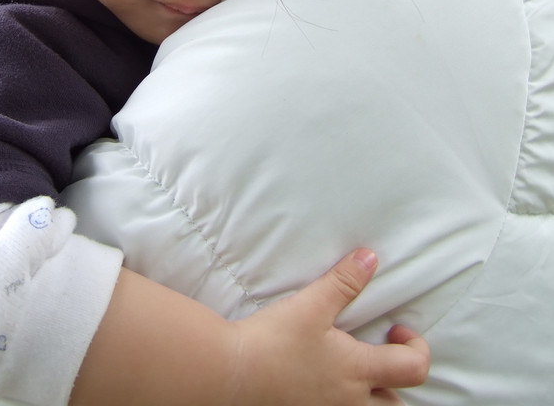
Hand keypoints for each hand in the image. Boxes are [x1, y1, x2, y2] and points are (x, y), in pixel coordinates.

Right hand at [72, 251, 428, 405]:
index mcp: (359, 370)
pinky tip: (325, 381)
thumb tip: (371, 258)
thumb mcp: (312, 305)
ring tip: (354, 369)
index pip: (414, 368)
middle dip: (396, 379)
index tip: (396, 328)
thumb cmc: (272, 341)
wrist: (232, 374)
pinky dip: (345, 399)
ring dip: (373, 394)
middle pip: (398, 402)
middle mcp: (351, 401)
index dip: (417, 346)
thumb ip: (344, 282)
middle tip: (379, 352)